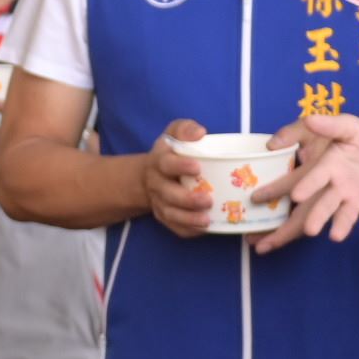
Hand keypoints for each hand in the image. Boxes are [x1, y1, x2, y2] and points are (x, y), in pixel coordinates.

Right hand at [142, 120, 224, 238]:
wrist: (150, 175)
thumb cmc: (171, 152)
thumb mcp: (174, 134)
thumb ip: (185, 128)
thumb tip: (200, 133)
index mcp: (158, 161)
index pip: (166, 164)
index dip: (180, 166)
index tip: (197, 167)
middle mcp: (156, 183)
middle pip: (167, 194)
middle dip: (187, 199)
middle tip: (208, 200)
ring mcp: (158, 202)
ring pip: (170, 214)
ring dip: (188, 219)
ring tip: (207, 220)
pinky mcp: (163, 216)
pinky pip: (174, 226)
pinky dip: (188, 230)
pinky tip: (204, 229)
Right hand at [256, 113, 358, 248]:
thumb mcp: (349, 127)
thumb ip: (331, 124)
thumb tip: (310, 119)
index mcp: (327, 168)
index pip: (312, 178)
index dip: (305, 186)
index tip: (296, 195)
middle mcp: (336, 189)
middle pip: (322, 205)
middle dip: (315, 217)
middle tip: (308, 229)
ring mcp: (354, 202)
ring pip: (344, 216)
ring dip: (340, 226)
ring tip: (336, 236)